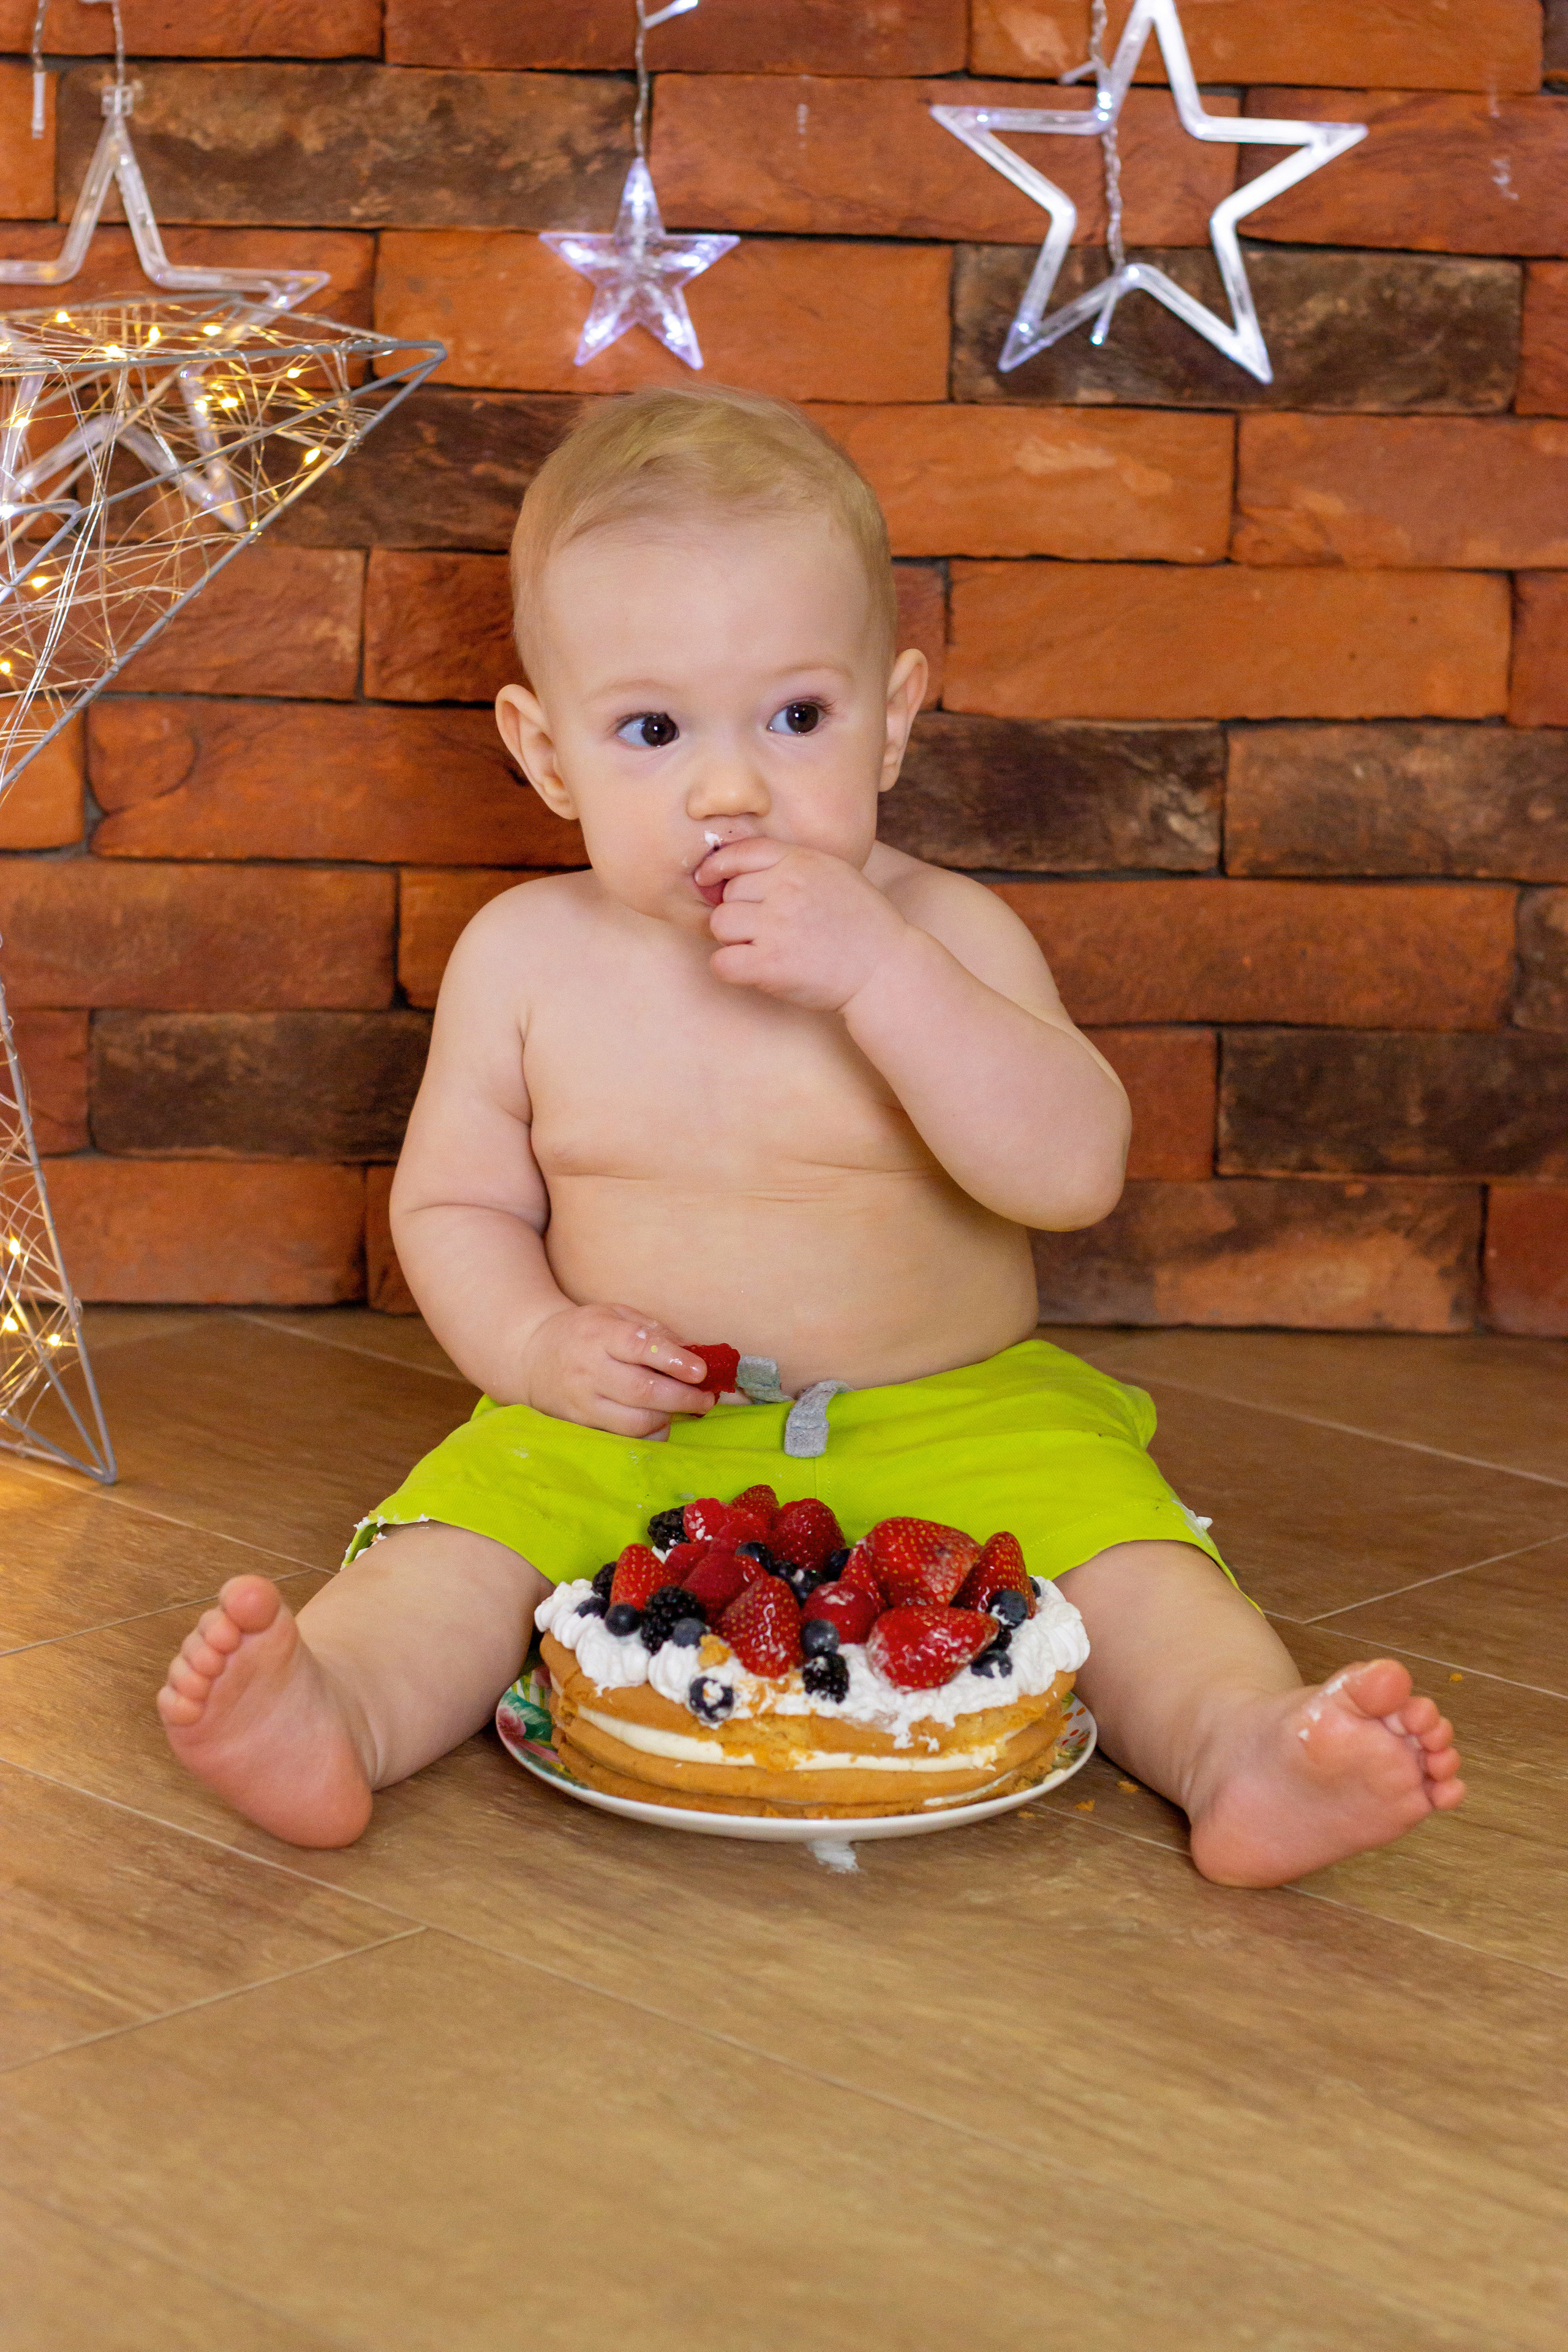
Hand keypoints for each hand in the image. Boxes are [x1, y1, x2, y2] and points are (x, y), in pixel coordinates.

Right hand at [518, 1303, 712, 1438]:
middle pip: (642, 1390)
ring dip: (668, 1418)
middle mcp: (588, 1369)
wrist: (530, 1355)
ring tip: (686, 1408)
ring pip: (634, 1422)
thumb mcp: (614, 1314)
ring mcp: (583, 1402)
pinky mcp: (580, 1425)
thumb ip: (652, 1329)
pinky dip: (649, 1433)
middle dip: (683, 1397)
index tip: (701, 1370)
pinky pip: (623, 1438)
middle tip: (706, 1398)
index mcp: (599, 1333)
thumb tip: (691, 1351)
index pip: (638, 1347)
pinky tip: (660, 1421)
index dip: (673, 1360)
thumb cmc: (584, 1332)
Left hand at [697, 838, 908, 1012]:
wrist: (886, 970)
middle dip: (739, 912)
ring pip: (720, 925)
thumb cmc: (862, 925)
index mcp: (801, 862)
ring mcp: (777, 926)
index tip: (708, 878)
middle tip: (765, 931)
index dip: (719, 867)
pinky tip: (752, 970)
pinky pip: (722, 962)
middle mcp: (786, 889)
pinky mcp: (770, 964)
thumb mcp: (835, 874)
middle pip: (728, 893)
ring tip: (762, 949)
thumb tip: (743, 867)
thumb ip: (794, 865)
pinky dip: (730, 968)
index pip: (742, 852)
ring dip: (733, 940)